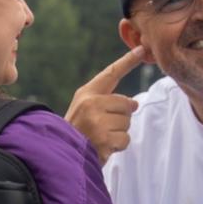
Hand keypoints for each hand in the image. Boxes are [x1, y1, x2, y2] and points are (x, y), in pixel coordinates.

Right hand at [65, 46, 145, 161]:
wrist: (62, 154)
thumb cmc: (77, 132)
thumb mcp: (87, 110)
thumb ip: (109, 103)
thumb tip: (135, 104)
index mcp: (87, 93)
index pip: (111, 74)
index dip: (127, 61)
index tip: (140, 50)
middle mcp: (91, 103)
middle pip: (126, 104)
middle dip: (121, 118)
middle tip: (103, 127)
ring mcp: (97, 121)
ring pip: (127, 123)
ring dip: (119, 133)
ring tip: (101, 137)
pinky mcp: (103, 138)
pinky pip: (125, 139)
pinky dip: (118, 146)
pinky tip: (104, 147)